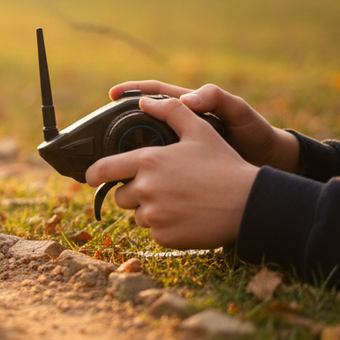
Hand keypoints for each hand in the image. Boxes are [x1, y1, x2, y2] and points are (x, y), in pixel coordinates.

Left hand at [86, 95, 258, 249]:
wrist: (249, 204)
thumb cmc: (224, 165)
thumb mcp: (200, 131)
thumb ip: (171, 112)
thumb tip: (145, 102)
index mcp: (148, 161)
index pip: (103, 170)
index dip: (93, 174)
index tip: (90, 177)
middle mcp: (145, 188)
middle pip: (121, 196)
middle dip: (133, 193)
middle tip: (160, 188)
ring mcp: (154, 215)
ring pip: (138, 215)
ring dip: (150, 211)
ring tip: (178, 201)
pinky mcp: (164, 237)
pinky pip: (155, 233)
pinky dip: (166, 227)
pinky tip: (186, 217)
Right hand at [109, 80, 299, 173]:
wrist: (270, 166)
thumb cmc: (255, 134)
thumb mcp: (237, 112)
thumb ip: (214, 99)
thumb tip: (185, 99)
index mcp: (187, 111)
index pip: (153, 96)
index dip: (131, 92)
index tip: (111, 94)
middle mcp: (177, 132)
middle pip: (140, 128)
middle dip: (119, 134)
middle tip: (102, 137)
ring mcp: (177, 154)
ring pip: (144, 156)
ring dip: (129, 163)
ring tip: (113, 170)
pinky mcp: (182, 174)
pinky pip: (156, 177)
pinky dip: (144, 183)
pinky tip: (136, 191)